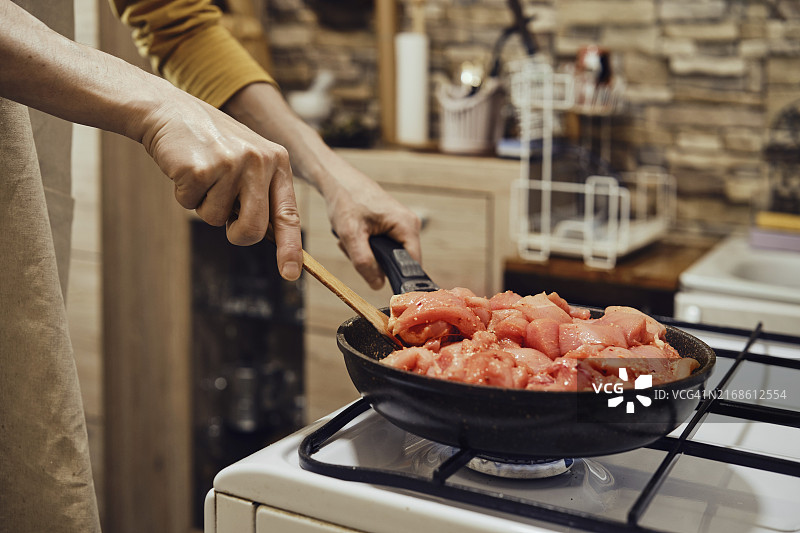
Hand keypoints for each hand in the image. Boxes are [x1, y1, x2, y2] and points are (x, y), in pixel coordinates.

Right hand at [0, 2, 302, 279]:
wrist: (169, 110)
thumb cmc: (210, 143)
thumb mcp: (247, 160)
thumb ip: (261, 193)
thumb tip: (269, 237)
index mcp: (277, 161)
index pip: (288, 214)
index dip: (289, 248)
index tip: (290, 275)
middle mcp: (260, 161)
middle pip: (253, 230)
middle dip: (236, 234)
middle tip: (225, 216)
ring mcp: (232, 164)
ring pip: (216, 220)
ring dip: (203, 206)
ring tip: (203, 174)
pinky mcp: (202, 168)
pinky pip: (191, 206)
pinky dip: (184, 195)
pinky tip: (185, 168)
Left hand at [324, 168, 420, 289]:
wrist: (338, 180)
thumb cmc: (346, 199)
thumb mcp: (351, 234)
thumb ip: (364, 262)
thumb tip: (378, 285)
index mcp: (407, 226)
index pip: (413, 265)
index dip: (397, 277)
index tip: (376, 278)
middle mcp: (410, 225)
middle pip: (398, 261)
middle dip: (374, 262)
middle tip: (354, 248)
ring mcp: (401, 225)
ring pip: (388, 255)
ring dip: (368, 253)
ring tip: (352, 238)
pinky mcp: (392, 226)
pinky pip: (383, 246)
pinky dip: (366, 245)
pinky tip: (356, 234)